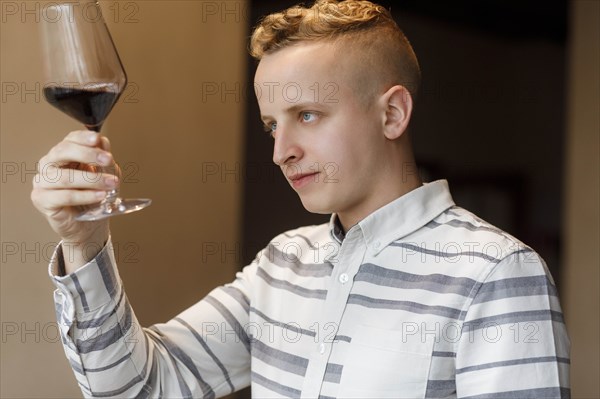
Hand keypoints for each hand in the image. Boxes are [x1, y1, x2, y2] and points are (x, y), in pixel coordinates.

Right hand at [31, 130, 118, 269]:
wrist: (89, 225)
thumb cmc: (94, 197)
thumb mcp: (106, 175)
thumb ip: (104, 160)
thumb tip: (103, 141)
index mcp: (63, 155)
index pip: (69, 139)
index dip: (83, 137)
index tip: (98, 139)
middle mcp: (49, 165)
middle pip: (62, 152)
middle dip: (88, 154)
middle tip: (107, 160)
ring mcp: (43, 182)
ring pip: (64, 177)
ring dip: (92, 179)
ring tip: (111, 184)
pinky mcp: (42, 200)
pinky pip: (64, 196)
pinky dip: (84, 196)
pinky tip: (99, 196)